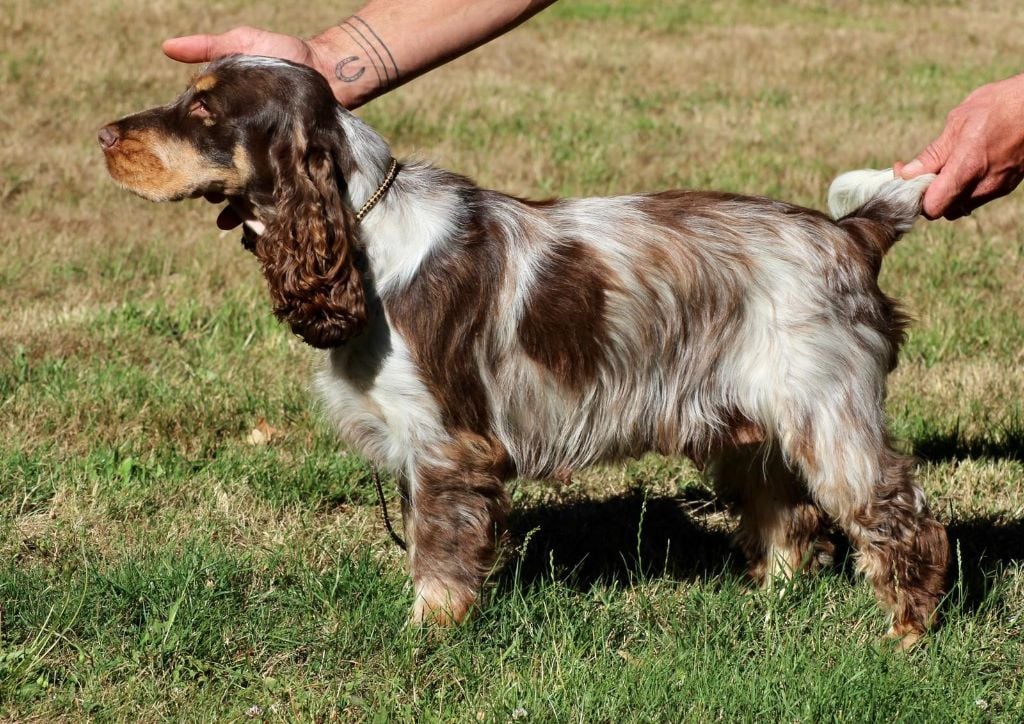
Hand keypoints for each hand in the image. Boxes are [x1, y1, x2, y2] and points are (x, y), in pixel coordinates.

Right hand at [164, 27, 332, 228]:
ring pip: (239, 182)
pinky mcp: (286, 166)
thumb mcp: (243, 43)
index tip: (174, 160)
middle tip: (197, 189)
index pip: (198, 136)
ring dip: (227, 198)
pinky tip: (244, 220)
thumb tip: (166, 48)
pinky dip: (256, 206)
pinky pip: (269, 191)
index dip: (186, 149)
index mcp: (227, 116)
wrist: (331, 70)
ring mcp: (264, 154)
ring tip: (218, 207)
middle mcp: (243, 138)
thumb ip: (207, 47)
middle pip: (216, 163)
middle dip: (205, 178)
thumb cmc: (284, 55)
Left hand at [898, 73, 1023, 219]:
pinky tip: (967, 166)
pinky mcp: (1008, 185)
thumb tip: (908, 173)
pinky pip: (977, 197)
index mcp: (968, 168)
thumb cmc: (1000, 105)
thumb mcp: (959, 122)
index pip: (933, 207)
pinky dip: (965, 188)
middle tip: (925, 172)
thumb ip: (933, 154)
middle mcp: (985, 185)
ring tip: (947, 166)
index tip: (909, 176)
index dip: (916, 197)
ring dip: (948, 193)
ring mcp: (999, 187)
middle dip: (930, 195)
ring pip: (961, 206)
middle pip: (945, 210)